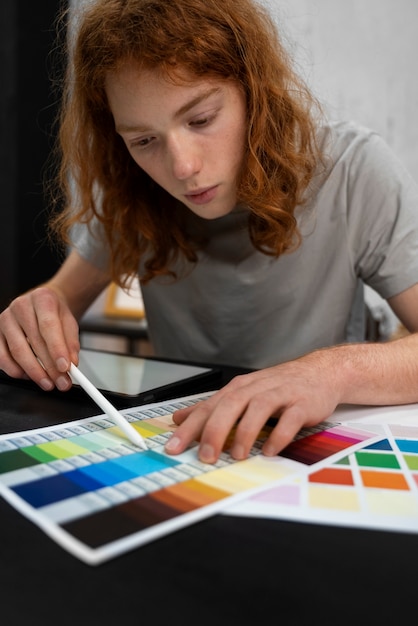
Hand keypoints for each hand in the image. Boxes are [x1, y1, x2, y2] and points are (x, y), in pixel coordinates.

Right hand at [0, 286, 79, 390]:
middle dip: (49, 367)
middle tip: (61, 381)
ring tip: (48, 383)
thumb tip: (71, 363)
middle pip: (33, 341)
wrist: (43, 304)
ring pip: (17, 351)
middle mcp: (21, 306)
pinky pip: (2, 356)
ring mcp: (6, 319)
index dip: (57, 349)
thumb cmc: (55, 313)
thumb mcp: (70, 322)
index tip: (65, 367)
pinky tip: (28, 376)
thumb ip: (71, 343)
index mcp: (42, 299)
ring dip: (34, 372)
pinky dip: (15, 370)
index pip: (48, 326)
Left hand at [165, 351, 342, 462]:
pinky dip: (279, 435)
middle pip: (231, 404)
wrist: (320, 372)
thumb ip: (212, 407)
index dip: (190, 427)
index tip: (174, 447)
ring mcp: (281, 394)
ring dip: (246, 432)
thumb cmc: (278, 387)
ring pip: (259, 408)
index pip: (209, 406)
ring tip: (237, 455)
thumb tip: (180, 419)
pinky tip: (269, 450)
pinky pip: (290, 419)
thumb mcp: (242, 393)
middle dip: (215, 430)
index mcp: (239, 388)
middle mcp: (256, 388)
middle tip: (206, 455)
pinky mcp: (302, 403)